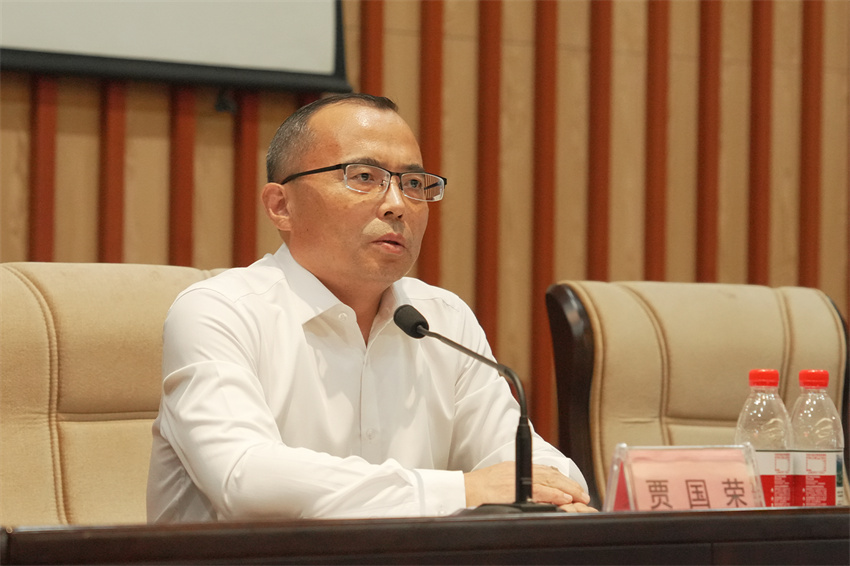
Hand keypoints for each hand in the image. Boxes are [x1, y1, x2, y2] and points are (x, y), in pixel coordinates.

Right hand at [463, 462, 595, 511]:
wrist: (463, 490)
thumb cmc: (477, 488)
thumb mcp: (499, 478)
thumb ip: (516, 481)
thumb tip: (532, 492)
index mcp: (516, 467)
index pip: (545, 470)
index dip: (561, 478)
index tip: (572, 485)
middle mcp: (519, 470)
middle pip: (551, 474)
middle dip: (570, 483)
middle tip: (583, 493)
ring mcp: (518, 479)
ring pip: (550, 481)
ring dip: (568, 488)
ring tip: (580, 496)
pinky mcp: (515, 489)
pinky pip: (539, 490)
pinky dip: (554, 493)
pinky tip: (564, 498)